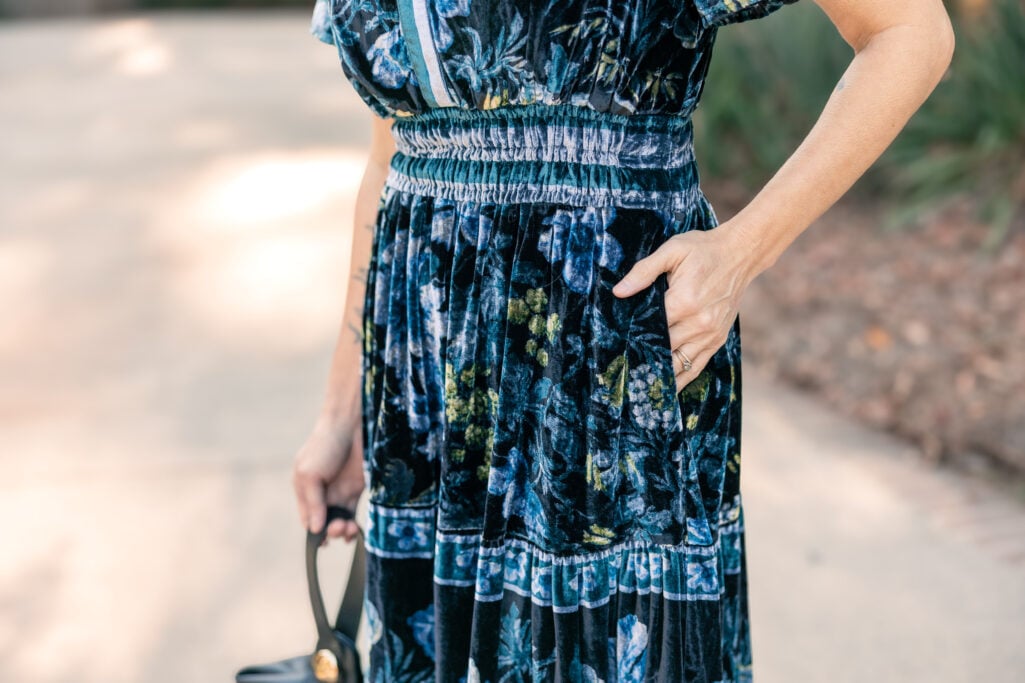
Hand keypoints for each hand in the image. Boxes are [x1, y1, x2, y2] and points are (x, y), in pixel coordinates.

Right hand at [292, 413, 365, 544]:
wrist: (351, 426)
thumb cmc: (325, 446)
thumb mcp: (309, 474)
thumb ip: (312, 502)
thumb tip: (315, 529)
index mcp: (305, 489)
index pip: (308, 518)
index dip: (314, 530)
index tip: (322, 537)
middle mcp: (322, 493)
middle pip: (324, 522)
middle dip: (330, 530)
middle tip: (337, 527)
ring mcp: (340, 492)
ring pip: (339, 521)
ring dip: (342, 531)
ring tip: (347, 528)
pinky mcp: (356, 490)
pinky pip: (352, 513)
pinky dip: (352, 525)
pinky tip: (353, 531)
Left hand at [612, 224, 754, 391]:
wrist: (741, 253)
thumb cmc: (703, 249)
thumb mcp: (672, 251)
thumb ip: (644, 271)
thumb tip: (619, 291)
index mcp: (683, 301)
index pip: (650, 329)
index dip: (631, 338)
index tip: (614, 349)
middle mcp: (698, 323)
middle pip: (662, 349)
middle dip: (642, 358)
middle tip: (618, 371)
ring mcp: (710, 334)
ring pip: (678, 364)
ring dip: (659, 375)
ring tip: (637, 389)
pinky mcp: (718, 339)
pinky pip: (697, 366)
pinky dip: (681, 379)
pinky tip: (666, 389)